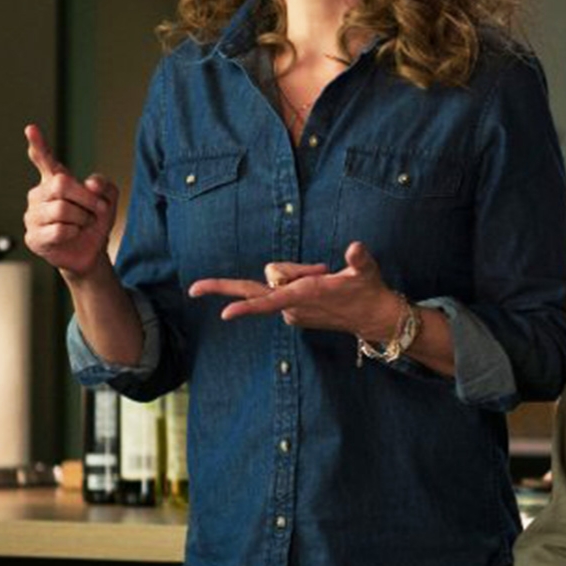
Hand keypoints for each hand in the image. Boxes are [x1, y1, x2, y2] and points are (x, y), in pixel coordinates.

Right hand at [22, 124, 118, 277]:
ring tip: (82, 225)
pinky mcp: (33, 237)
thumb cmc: (95, 220)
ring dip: (83, 219)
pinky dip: (74, 233)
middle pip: (61, 184)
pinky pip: (60, 229)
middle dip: (87, 198)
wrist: (92, 251)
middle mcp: (39, 194)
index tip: (31, 128)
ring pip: (62, 209)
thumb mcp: (108, 199)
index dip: (38, 144)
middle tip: (97, 210)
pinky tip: (71, 236)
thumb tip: (90, 183)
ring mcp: (32, 215)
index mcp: (55, 180)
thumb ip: (103, 186)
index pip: (45, 159)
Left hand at [189, 242, 401, 336]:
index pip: (270, 301)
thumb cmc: (369, 290)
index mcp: (306, 295)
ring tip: (324, 274)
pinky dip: (294, 281)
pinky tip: (319, 282)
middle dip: (224, 290)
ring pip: (274, 281)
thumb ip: (359, 260)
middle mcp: (293, 306)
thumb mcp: (367, 271)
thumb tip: (355, 248)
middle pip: (256, 290)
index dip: (248, 307)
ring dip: (293, 274)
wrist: (372, 318)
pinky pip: (280, 290)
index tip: (225, 314)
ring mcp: (291, 311)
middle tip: (193, 288)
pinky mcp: (292, 312)